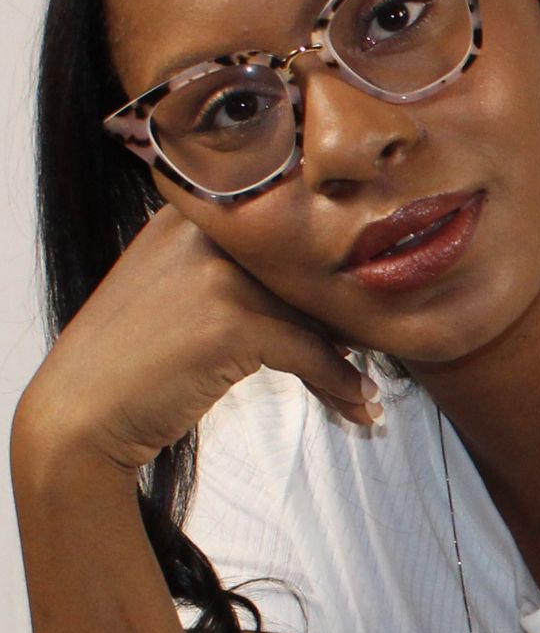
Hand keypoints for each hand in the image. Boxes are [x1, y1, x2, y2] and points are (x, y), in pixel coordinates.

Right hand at [13, 205, 376, 479]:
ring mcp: (218, 275)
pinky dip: (338, 381)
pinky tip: (357, 402)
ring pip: (314, 312)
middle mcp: (204, 233)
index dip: (321, 275)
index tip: (352, 312)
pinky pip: (310, 351)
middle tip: (368, 352)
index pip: (283, 233)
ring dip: (346, 357)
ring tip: (362, 390)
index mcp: (190, 215)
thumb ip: (238, 271)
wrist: (78, 417)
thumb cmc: (133, 361)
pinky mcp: (231, 322)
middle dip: (341, 318)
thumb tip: (330, 288)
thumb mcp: (178, 289)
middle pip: (304, 270)